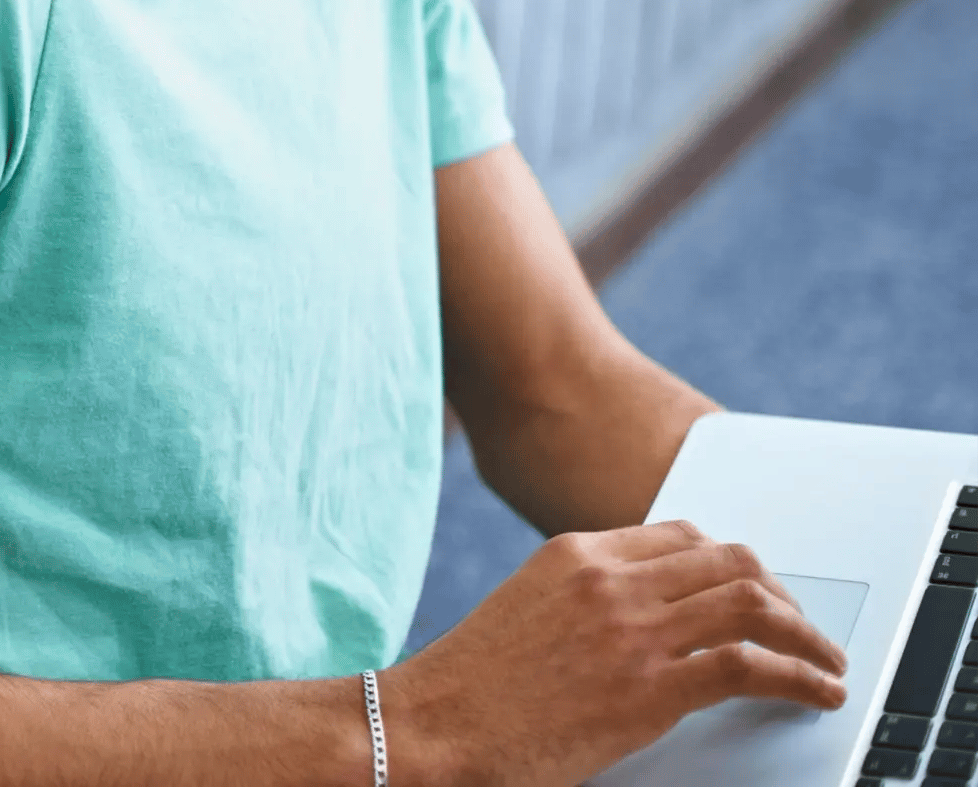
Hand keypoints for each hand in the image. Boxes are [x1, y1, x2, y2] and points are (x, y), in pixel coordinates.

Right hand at [376, 520, 848, 786]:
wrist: (434, 726)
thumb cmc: (471, 688)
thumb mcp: (526, 612)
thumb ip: (582, 601)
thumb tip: (639, 623)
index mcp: (574, 552)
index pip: (680, 535)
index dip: (731, 565)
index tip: (756, 595)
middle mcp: (608, 577)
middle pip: (726, 558)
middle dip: (780, 592)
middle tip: (804, 629)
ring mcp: (630, 628)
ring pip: (750, 601)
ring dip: (805, 633)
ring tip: (826, 663)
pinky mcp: (648, 687)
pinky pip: (749, 665)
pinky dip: (798, 676)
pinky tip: (816, 693)